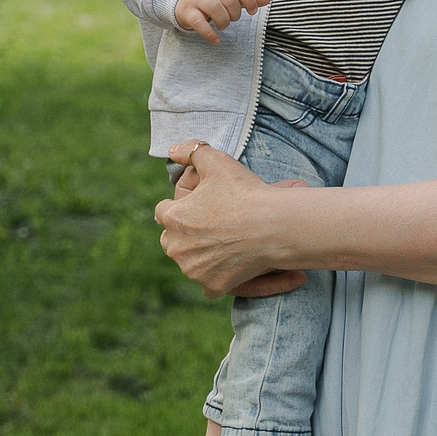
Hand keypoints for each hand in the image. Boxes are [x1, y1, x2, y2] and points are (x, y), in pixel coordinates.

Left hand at [157, 140, 305, 297]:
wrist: (273, 225)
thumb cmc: (245, 191)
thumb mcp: (216, 160)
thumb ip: (192, 151)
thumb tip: (173, 149)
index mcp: (173, 218)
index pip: (163, 213)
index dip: (180, 208)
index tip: (197, 207)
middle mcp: (176, 247)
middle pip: (171, 241)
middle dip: (185, 234)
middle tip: (209, 226)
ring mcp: (194, 269)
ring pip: (189, 262)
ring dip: (199, 255)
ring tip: (222, 242)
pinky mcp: (213, 286)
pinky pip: (208, 285)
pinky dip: (216, 278)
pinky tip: (229, 266)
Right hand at [173, 0, 267, 43]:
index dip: (249, 0)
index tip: (252, 11)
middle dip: (235, 13)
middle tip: (233, 19)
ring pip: (214, 7)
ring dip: (224, 21)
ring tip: (224, 26)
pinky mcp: (187, 11)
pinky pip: (198, 22)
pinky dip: (209, 33)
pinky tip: (216, 40)